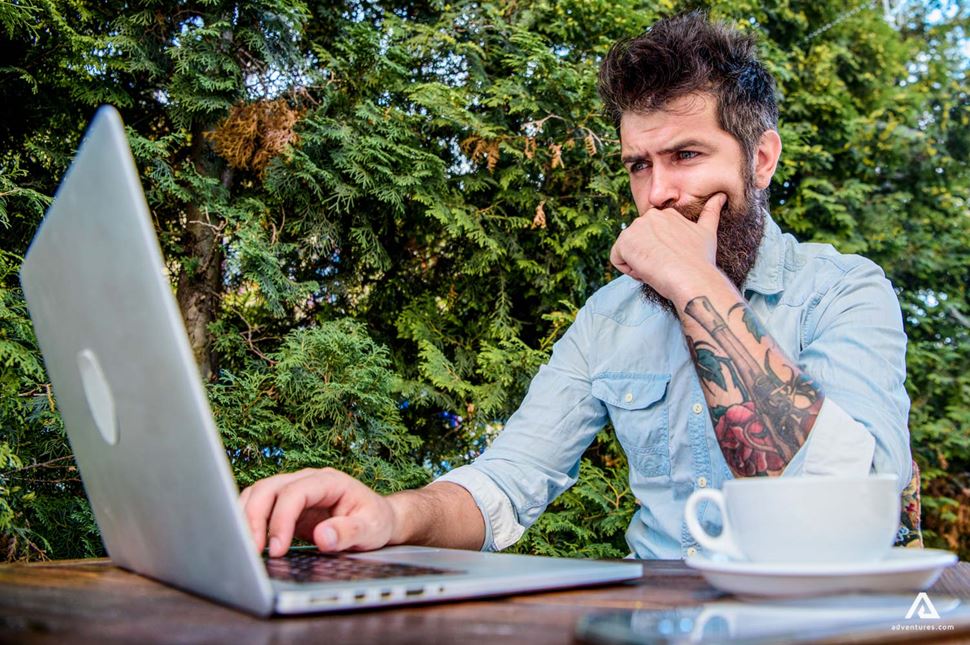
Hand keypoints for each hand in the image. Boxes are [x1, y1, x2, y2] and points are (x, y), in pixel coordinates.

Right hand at [239, 467, 396, 556]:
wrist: (378, 518)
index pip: (295, 492)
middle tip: (254, 551)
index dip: (281, 519)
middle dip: (255, 518)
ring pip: (258, 494)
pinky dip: (248, 521)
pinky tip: (250, 542)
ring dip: (246, 518)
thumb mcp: (371, 529)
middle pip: (269, 488)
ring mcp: (294, 490)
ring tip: (248, 548)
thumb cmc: (375, 520)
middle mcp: (308, 481)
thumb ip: (348, 532)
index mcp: (329, 482)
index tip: (278, 548)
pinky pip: (259, 506)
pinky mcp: (286, 505)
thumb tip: (322, 537)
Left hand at [609, 193, 725, 301]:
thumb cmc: (701, 260)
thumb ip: (711, 213)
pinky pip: (617, 260)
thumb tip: (721, 196)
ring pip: (628, 252)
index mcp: (666, 214)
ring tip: (658, 268)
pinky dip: (629, 270)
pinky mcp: (624, 243)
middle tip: (666, 266)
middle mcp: (648, 216)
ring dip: (640, 265)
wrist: (692, 276)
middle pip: (638, 245)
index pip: (651, 238)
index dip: (661, 253)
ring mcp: (635, 228)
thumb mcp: (708, 232)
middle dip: (649, 258)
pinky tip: (647, 270)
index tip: (674, 260)